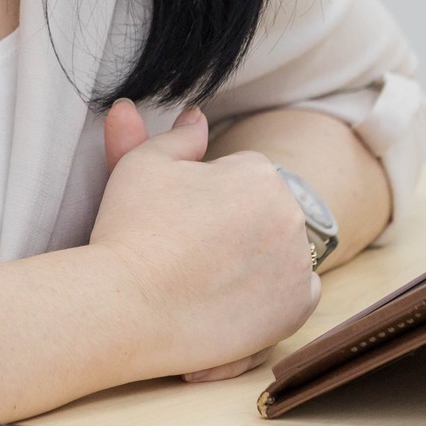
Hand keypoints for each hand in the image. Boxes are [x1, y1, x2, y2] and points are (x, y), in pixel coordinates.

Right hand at [91, 99, 319, 381]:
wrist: (128, 309)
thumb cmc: (131, 230)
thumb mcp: (144, 163)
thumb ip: (180, 136)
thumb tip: (197, 116)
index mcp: (259, 173)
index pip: (242, 175)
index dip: (206, 195)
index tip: (181, 218)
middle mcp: (290, 215)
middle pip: (264, 212)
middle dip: (236, 224)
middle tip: (189, 248)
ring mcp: (297, 264)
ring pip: (279, 251)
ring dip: (254, 258)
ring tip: (204, 276)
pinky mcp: (297, 308)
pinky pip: (293, 294)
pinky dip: (271, 298)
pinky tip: (229, 299)